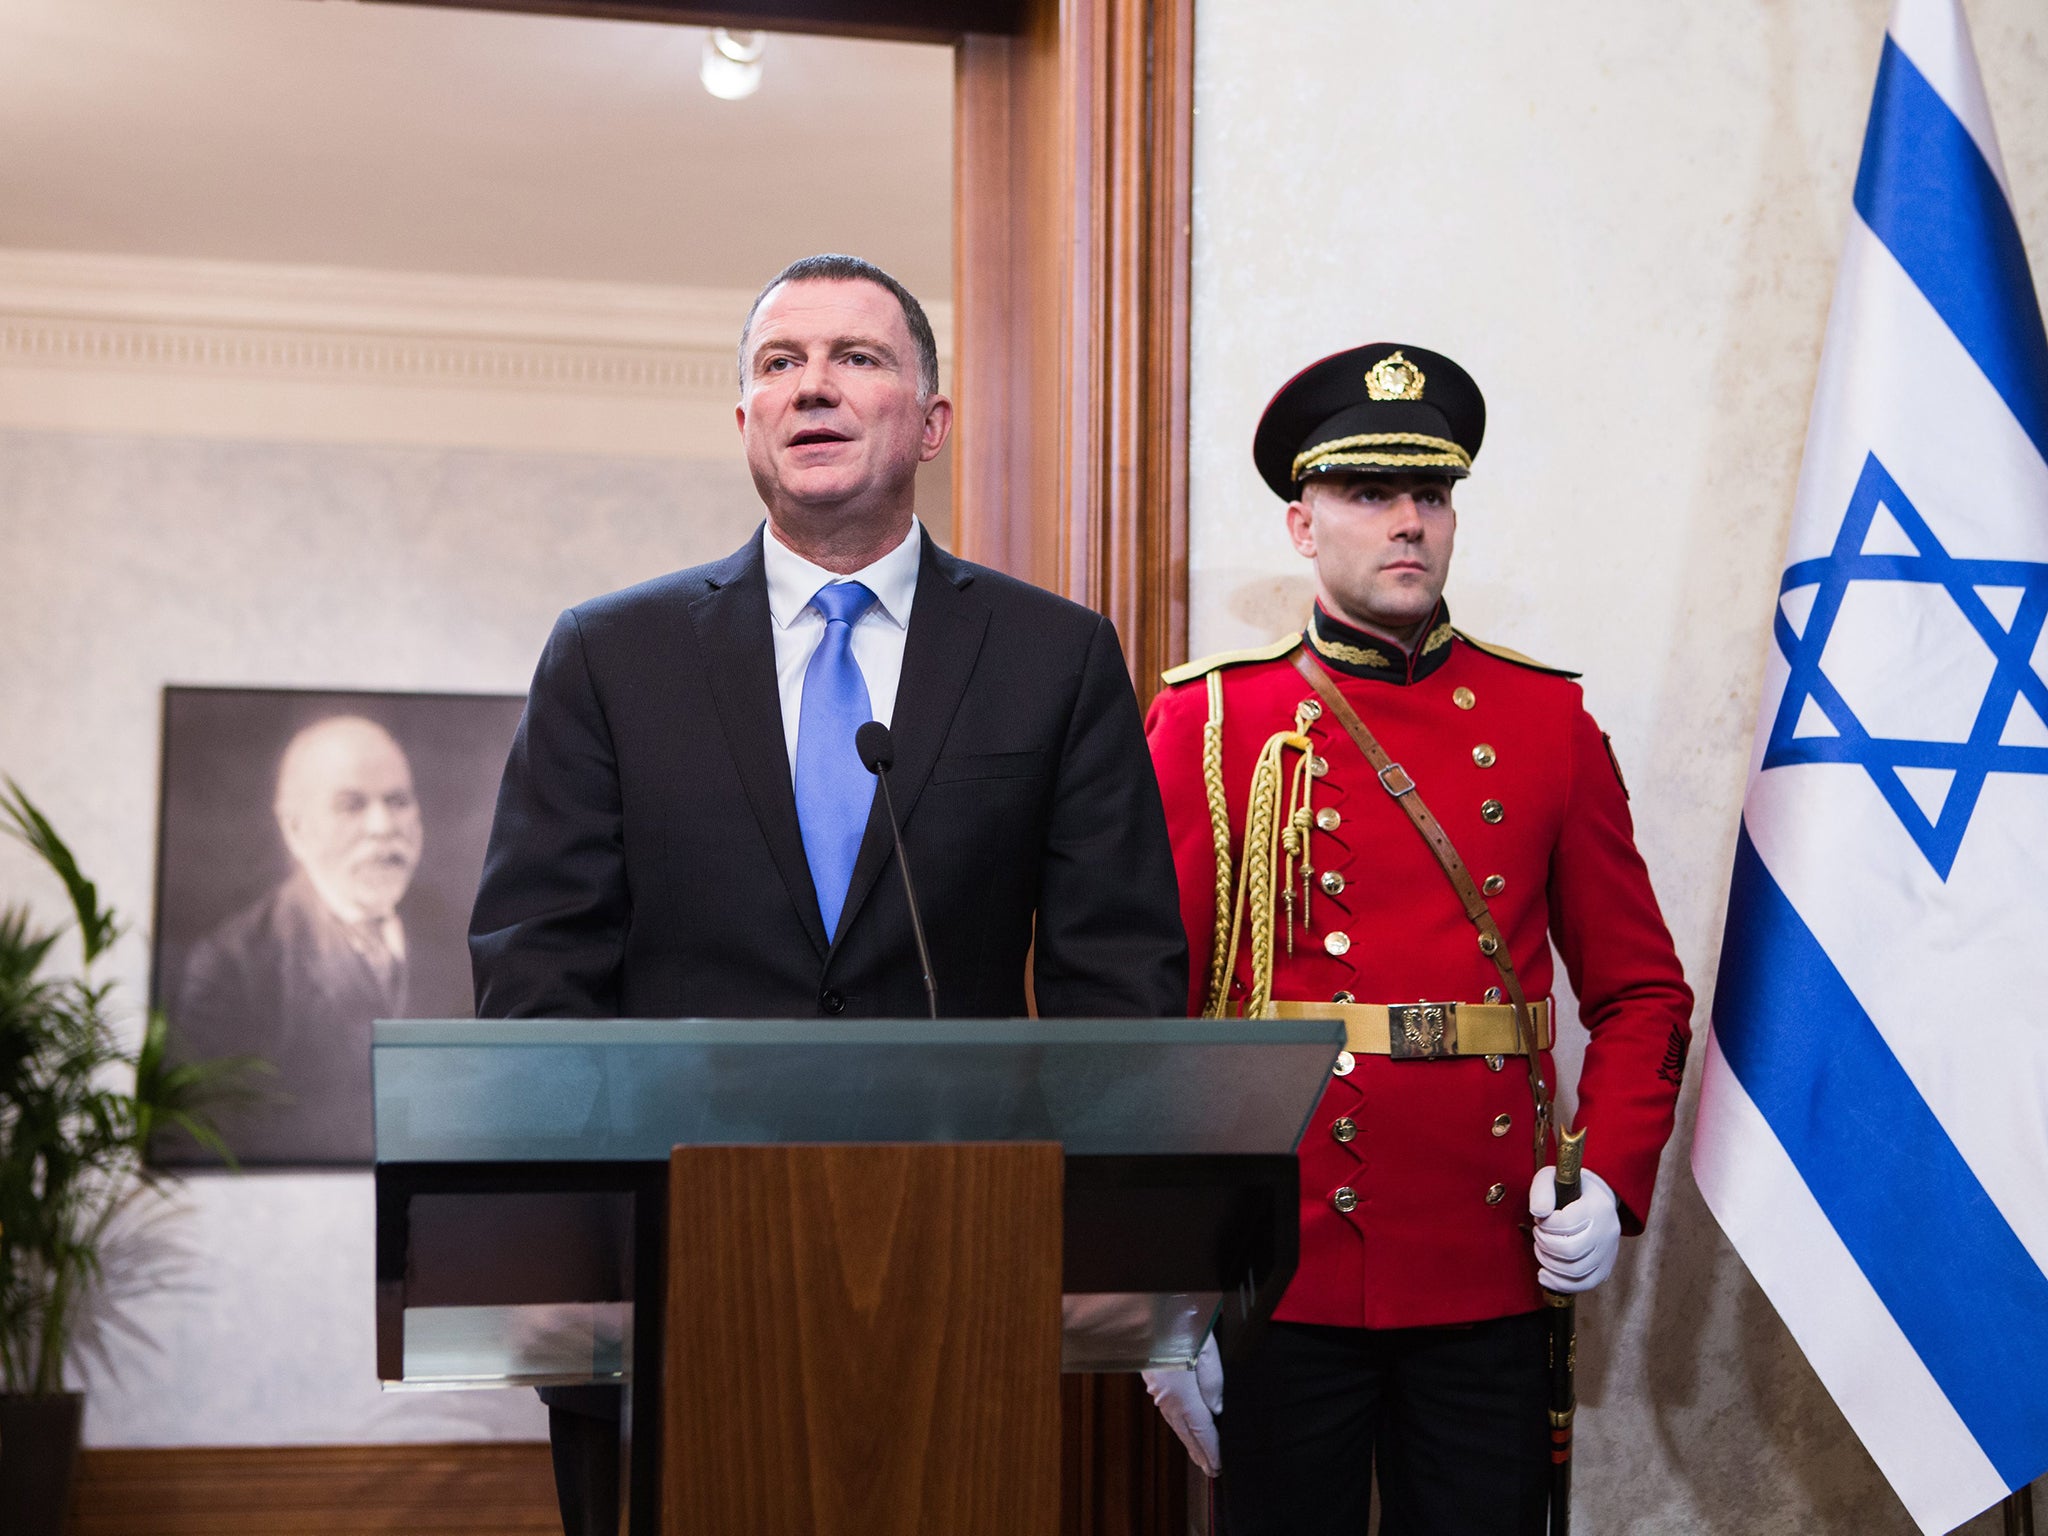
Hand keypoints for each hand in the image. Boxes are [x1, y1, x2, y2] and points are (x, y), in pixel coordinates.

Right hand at [1141, 1333, 1224, 1476]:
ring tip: (1200, 1456)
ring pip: (1176, 1423)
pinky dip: (1180, 1426)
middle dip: (1200, 1452)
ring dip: (1190, 1441)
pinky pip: (1169, 1411)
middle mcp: (1166, 1397)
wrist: (1144, 1306)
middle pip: (1187, 1432)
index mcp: (1181, 1393)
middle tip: (1211, 1471)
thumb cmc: (1178, 1322)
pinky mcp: (1154, 1380)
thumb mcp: (1206, 1348)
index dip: (1212, 1450)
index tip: (1220, 1466)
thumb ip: (1213, 1382)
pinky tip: (1185, 1427)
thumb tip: (1216, 1410)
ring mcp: (1157, 1389)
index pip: (1202, 1429)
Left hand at [1528, 1164, 1620, 1292]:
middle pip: (1570, 1251)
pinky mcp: (1605, 1268)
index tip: (1540, 1218)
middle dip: (1545, 1244)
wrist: (1596, 1198)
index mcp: (1597, 1207)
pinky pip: (1584, 1284)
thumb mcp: (1552, 1178)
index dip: (1544, 1224)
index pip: (1566, 1224)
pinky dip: (1560, 1283)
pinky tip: (1544, 1275)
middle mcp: (1607, 1231)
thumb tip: (1538, 1213)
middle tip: (1538, 1234)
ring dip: (1549, 1263)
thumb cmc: (1570, 1188)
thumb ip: (1542, 1191)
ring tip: (1541, 1249)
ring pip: (1575, 1271)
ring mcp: (1608, 1252)